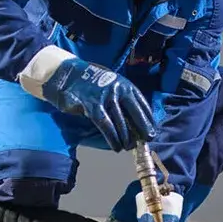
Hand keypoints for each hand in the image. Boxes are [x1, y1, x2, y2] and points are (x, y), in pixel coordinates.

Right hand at [20, 47, 156, 150]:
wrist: (69, 75)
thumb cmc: (93, 83)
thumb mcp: (112, 85)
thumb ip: (123, 99)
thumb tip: (136, 121)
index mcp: (125, 85)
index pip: (142, 104)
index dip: (149, 119)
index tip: (153, 130)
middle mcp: (118, 89)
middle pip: (135, 114)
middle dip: (143, 129)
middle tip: (147, 140)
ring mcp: (106, 97)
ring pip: (121, 122)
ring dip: (126, 137)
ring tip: (128, 146)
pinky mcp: (92, 106)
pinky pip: (106, 125)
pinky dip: (112, 138)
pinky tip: (116, 146)